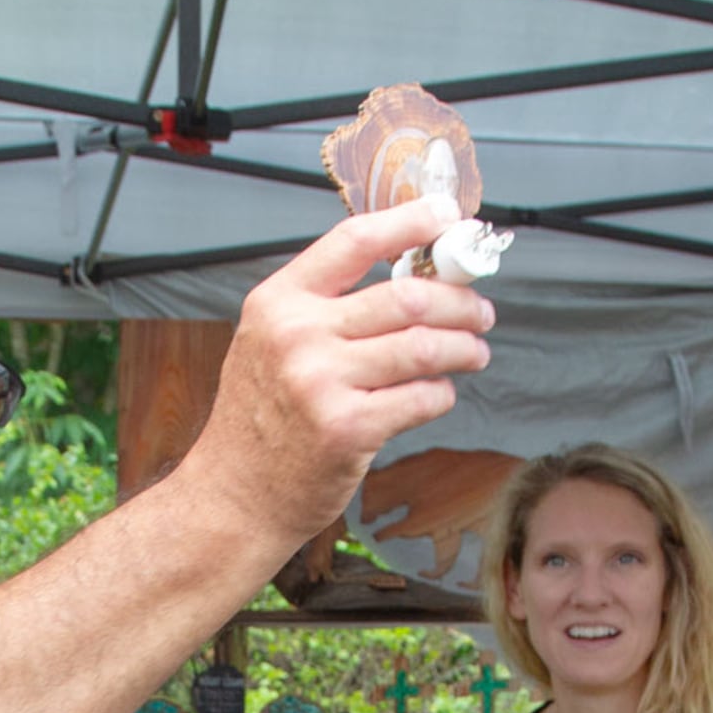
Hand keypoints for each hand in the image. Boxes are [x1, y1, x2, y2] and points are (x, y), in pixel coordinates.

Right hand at [183, 198, 496, 539]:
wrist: (232, 495)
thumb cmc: (260, 419)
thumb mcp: (269, 341)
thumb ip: (326, 306)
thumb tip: (411, 273)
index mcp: (279, 301)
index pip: (355, 240)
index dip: (410, 222)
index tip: (448, 217)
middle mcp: (297, 335)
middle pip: (406, 296)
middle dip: (460, 301)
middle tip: (480, 311)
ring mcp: (321, 382)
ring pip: (423, 347)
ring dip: (464, 347)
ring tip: (474, 352)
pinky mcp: (347, 429)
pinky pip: (421, 398)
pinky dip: (442, 394)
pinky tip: (438, 394)